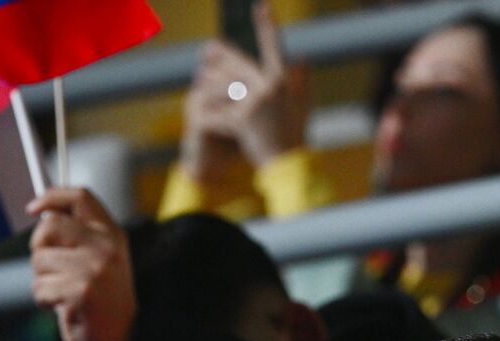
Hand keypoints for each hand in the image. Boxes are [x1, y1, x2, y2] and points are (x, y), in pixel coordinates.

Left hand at [28, 187, 135, 340]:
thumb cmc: (105, 304)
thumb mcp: (100, 262)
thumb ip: (78, 237)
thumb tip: (42, 215)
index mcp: (112, 235)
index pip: (80, 197)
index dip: (51, 197)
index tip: (34, 209)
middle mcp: (106, 247)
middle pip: (49, 226)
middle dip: (40, 249)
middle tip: (52, 270)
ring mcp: (95, 268)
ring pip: (40, 260)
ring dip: (43, 281)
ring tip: (66, 294)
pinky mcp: (81, 291)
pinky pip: (40, 288)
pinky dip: (46, 301)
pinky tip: (66, 308)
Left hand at [184, 1, 307, 171]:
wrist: (288, 165)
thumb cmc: (295, 137)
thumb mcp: (303, 106)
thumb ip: (302, 80)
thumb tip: (302, 56)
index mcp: (284, 81)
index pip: (273, 48)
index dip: (267, 26)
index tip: (261, 6)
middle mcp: (270, 87)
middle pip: (237, 63)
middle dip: (219, 56)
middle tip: (204, 50)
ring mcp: (255, 103)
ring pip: (224, 85)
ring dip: (209, 83)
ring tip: (198, 81)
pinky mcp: (242, 120)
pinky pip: (219, 111)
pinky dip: (208, 113)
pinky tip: (197, 115)